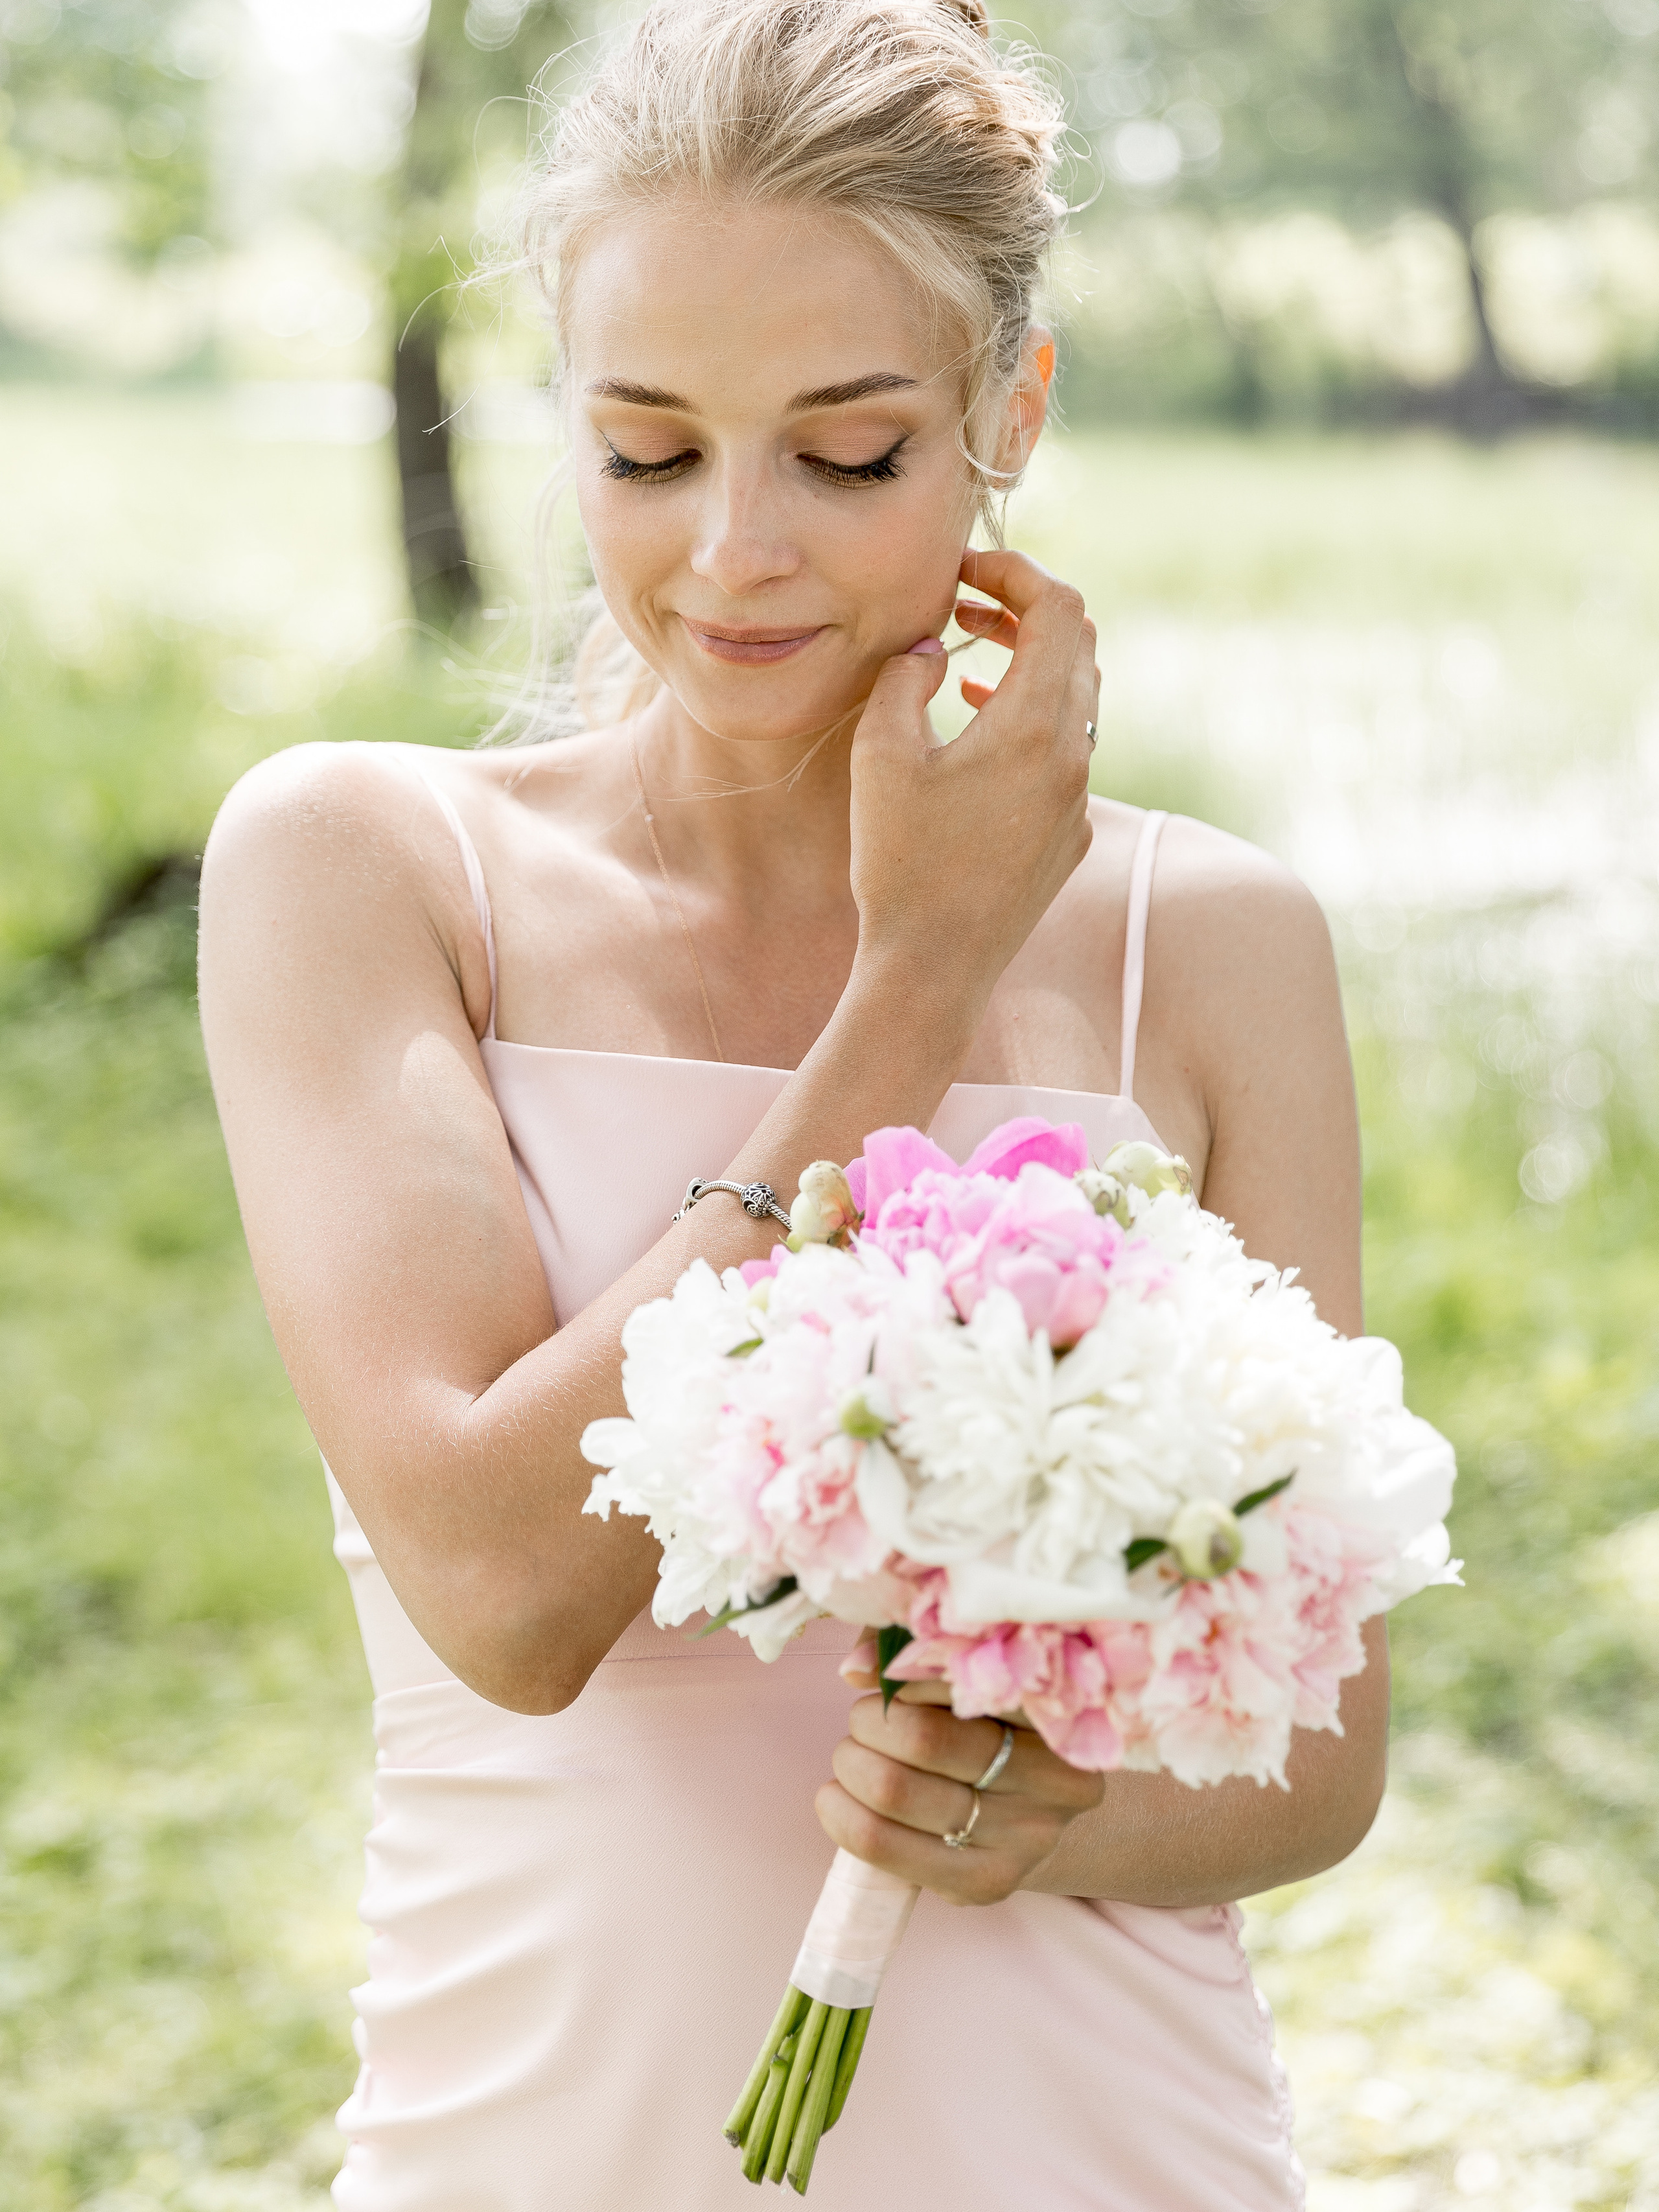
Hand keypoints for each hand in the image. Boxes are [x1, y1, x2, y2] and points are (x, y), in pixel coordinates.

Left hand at [814, 1635, 1104, 1906]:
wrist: (1035, 1819)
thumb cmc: (992, 1732)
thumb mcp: (973, 1683)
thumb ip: (917, 1654)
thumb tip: (855, 1669)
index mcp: (1057, 1712)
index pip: (965, 1681)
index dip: (906, 1674)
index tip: (880, 1677)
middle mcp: (1056, 1781)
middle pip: (923, 1739)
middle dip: (869, 1722)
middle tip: (863, 1720)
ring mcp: (1024, 1839)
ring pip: (896, 1791)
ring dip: (851, 1764)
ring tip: (854, 1757)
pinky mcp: (984, 1883)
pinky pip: (883, 1846)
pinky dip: (842, 1814)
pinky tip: (840, 1799)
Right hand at [846, 549, 1097, 1026]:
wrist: (933, 969)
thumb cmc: (900, 864)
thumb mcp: (883, 756)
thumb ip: (907, 678)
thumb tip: (934, 646)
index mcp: (1036, 728)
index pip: (1060, 609)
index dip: (1015, 572)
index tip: (962, 573)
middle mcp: (1073, 757)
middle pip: (1078, 645)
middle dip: (1023, 610)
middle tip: (963, 605)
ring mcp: (1078, 799)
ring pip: (1075, 698)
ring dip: (1026, 664)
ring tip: (963, 660)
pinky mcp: (1068, 835)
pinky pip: (1065, 750)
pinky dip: (1029, 718)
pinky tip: (975, 730)